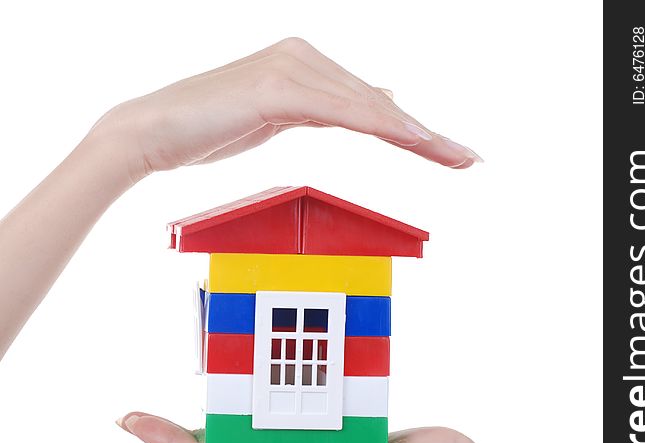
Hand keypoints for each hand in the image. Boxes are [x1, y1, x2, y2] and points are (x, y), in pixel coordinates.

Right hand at [0, 37, 480, 359]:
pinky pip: (340, 110)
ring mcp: (292, 69)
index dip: (413, 131)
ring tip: (455, 157)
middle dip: (427, 136)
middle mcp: (304, 58)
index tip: (448, 151)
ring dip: (416, 136)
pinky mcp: (277, 88)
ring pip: (368, 108)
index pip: (371, 104)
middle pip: (379, 105)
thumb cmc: (208, 128)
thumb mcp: (280, 116)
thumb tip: (372, 102)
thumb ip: (324, 108)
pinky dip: (380, 126)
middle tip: (469, 158)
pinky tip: (412, 140)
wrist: (152, 131)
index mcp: (305, 66)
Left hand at [118, 413, 601, 442]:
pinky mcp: (336, 437)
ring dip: (237, 403)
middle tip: (157, 402)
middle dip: (194, 420)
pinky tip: (268, 378)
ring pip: (262, 425)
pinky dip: (278, 394)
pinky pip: (296, 413)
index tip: (131, 420)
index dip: (166, 441)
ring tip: (204, 381)